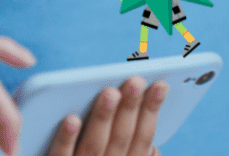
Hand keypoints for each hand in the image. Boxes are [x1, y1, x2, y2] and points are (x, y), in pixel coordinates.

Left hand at [46, 76, 167, 155]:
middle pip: (122, 139)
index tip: (160, 84)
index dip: (152, 112)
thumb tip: (153, 147)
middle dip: (131, 109)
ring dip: (104, 118)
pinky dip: (67, 138)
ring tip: (109, 92)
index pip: (144, 138)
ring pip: (96, 145)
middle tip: (136, 81)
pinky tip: (71, 118)